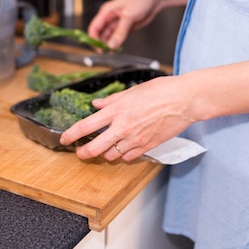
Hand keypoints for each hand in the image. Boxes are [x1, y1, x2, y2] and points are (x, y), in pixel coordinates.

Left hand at [59, 75, 195, 161]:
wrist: (184, 100)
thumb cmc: (161, 91)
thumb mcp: (132, 91)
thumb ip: (112, 100)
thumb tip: (97, 105)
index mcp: (117, 110)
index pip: (86, 126)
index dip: (71, 135)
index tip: (65, 138)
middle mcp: (123, 127)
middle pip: (94, 148)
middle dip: (83, 153)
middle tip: (80, 153)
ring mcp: (135, 139)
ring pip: (110, 155)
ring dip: (104, 153)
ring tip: (105, 147)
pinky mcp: (147, 146)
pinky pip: (128, 157)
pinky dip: (122, 155)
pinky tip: (123, 148)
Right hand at [88, 0, 161, 49]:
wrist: (155, 0)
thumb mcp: (129, 16)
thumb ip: (120, 31)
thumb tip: (112, 44)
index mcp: (107, 11)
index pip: (94, 27)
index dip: (93, 38)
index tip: (97, 47)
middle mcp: (110, 18)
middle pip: (99, 34)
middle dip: (100, 43)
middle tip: (104, 51)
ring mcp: (117, 24)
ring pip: (108, 37)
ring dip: (109, 45)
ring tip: (111, 51)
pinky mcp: (125, 29)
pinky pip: (117, 38)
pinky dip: (116, 44)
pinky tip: (117, 49)